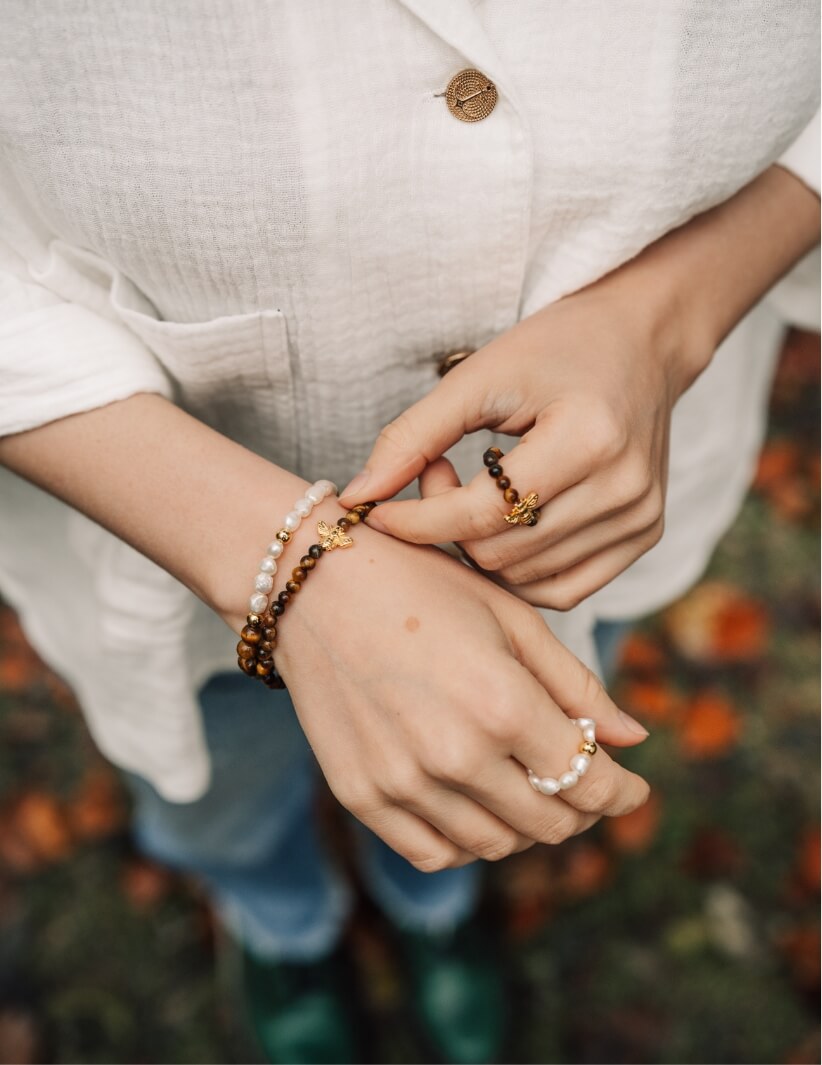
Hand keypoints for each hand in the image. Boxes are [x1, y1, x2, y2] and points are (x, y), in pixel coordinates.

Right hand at [271, 507, 649, 870]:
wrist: (315, 585)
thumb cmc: (422, 586)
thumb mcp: (511, 617)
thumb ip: (576, 684)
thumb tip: (632, 738)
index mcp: (503, 704)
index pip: (589, 783)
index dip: (624, 793)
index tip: (633, 787)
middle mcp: (455, 756)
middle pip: (549, 823)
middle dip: (582, 808)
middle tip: (583, 784)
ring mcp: (402, 782)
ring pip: (495, 845)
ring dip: (527, 825)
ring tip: (528, 788)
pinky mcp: (361, 794)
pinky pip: (434, 853)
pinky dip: (468, 841)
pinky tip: (476, 806)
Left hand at [340, 281, 692, 610]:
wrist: (639, 342)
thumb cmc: (556, 349)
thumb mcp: (479, 377)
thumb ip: (414, 435)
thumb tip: (359, 495)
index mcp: (589, 439)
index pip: (483, 513)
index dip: (417, 519)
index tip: (373, 510)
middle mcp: (625, 489)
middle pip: (501, 552)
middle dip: (447, 526)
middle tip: (436, 474)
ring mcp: (640, 519)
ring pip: (525, 578)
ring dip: (480, 547)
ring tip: (474, 492)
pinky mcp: (645, 536)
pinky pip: (563, 589)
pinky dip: (519, 571)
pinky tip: (504, 527)